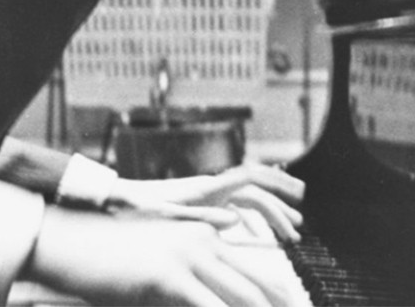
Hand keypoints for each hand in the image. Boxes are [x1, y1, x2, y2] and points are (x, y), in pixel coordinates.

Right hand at [26, 206, 301, 306]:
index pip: (254, 273)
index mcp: (204, 235)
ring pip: (241, 297)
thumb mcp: (156, 269)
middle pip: (257, 286)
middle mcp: (204, 240)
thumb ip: (186, 286)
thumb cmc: (107, 258)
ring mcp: (188, 254)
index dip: (279, 300)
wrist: (70, 241)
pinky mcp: (169, 273)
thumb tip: (211, 299)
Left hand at [107, 163, 304, 241]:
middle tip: (299, 223)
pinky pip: (233, 207)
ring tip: (287, 232)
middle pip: (255, 191)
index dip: (277, 184)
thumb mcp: (171, 217)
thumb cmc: (138, 208)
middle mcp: (211, 187)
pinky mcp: (198, 203)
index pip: (252, 178)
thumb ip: (205, 218)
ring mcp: (206, 194)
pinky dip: (249, 219)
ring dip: (268, 214)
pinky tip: (254, 235)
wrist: (115, 199)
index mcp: (208, 187)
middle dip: (280, 204)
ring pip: (246, 200)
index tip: (298, 195)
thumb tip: (240, 221)